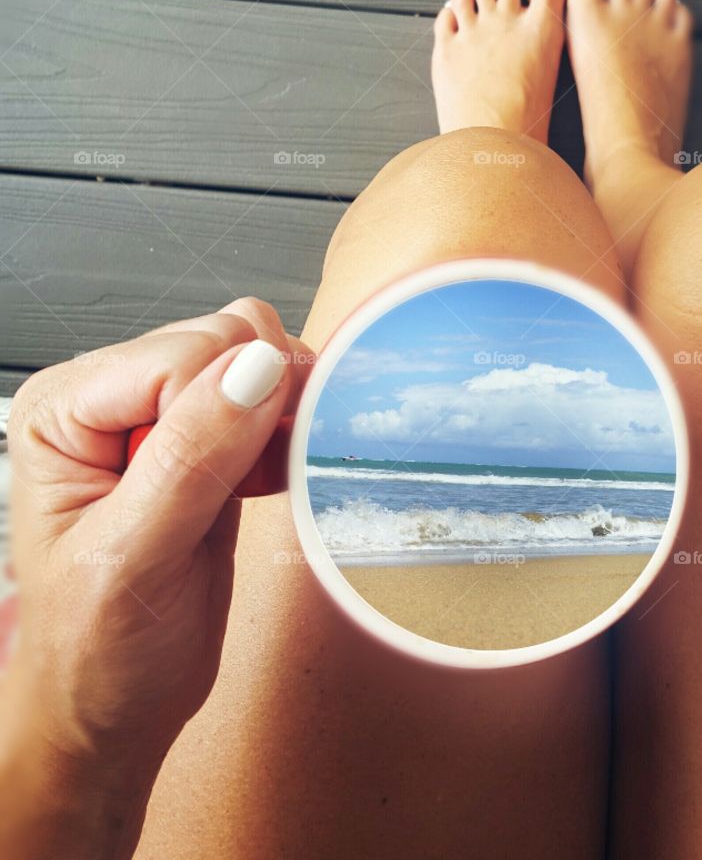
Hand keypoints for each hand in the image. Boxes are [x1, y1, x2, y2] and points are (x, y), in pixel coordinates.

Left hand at [0, 299, 313, 858]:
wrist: (112, 710)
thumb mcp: (133, 557)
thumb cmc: (92, 650)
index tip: (238, 468)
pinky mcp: (206, 442)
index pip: (175, 355)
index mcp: (64, 409)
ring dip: (278, 415)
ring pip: (253, 360)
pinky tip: (267, 479)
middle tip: (246, 477)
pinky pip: (270, 400)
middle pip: (220, 344)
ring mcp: (161, 417)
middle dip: (255, 401)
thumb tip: (257, 369)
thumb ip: (193, 458)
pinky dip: (285, 435)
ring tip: (254, 482)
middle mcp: (109, 399)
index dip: (223, 403)